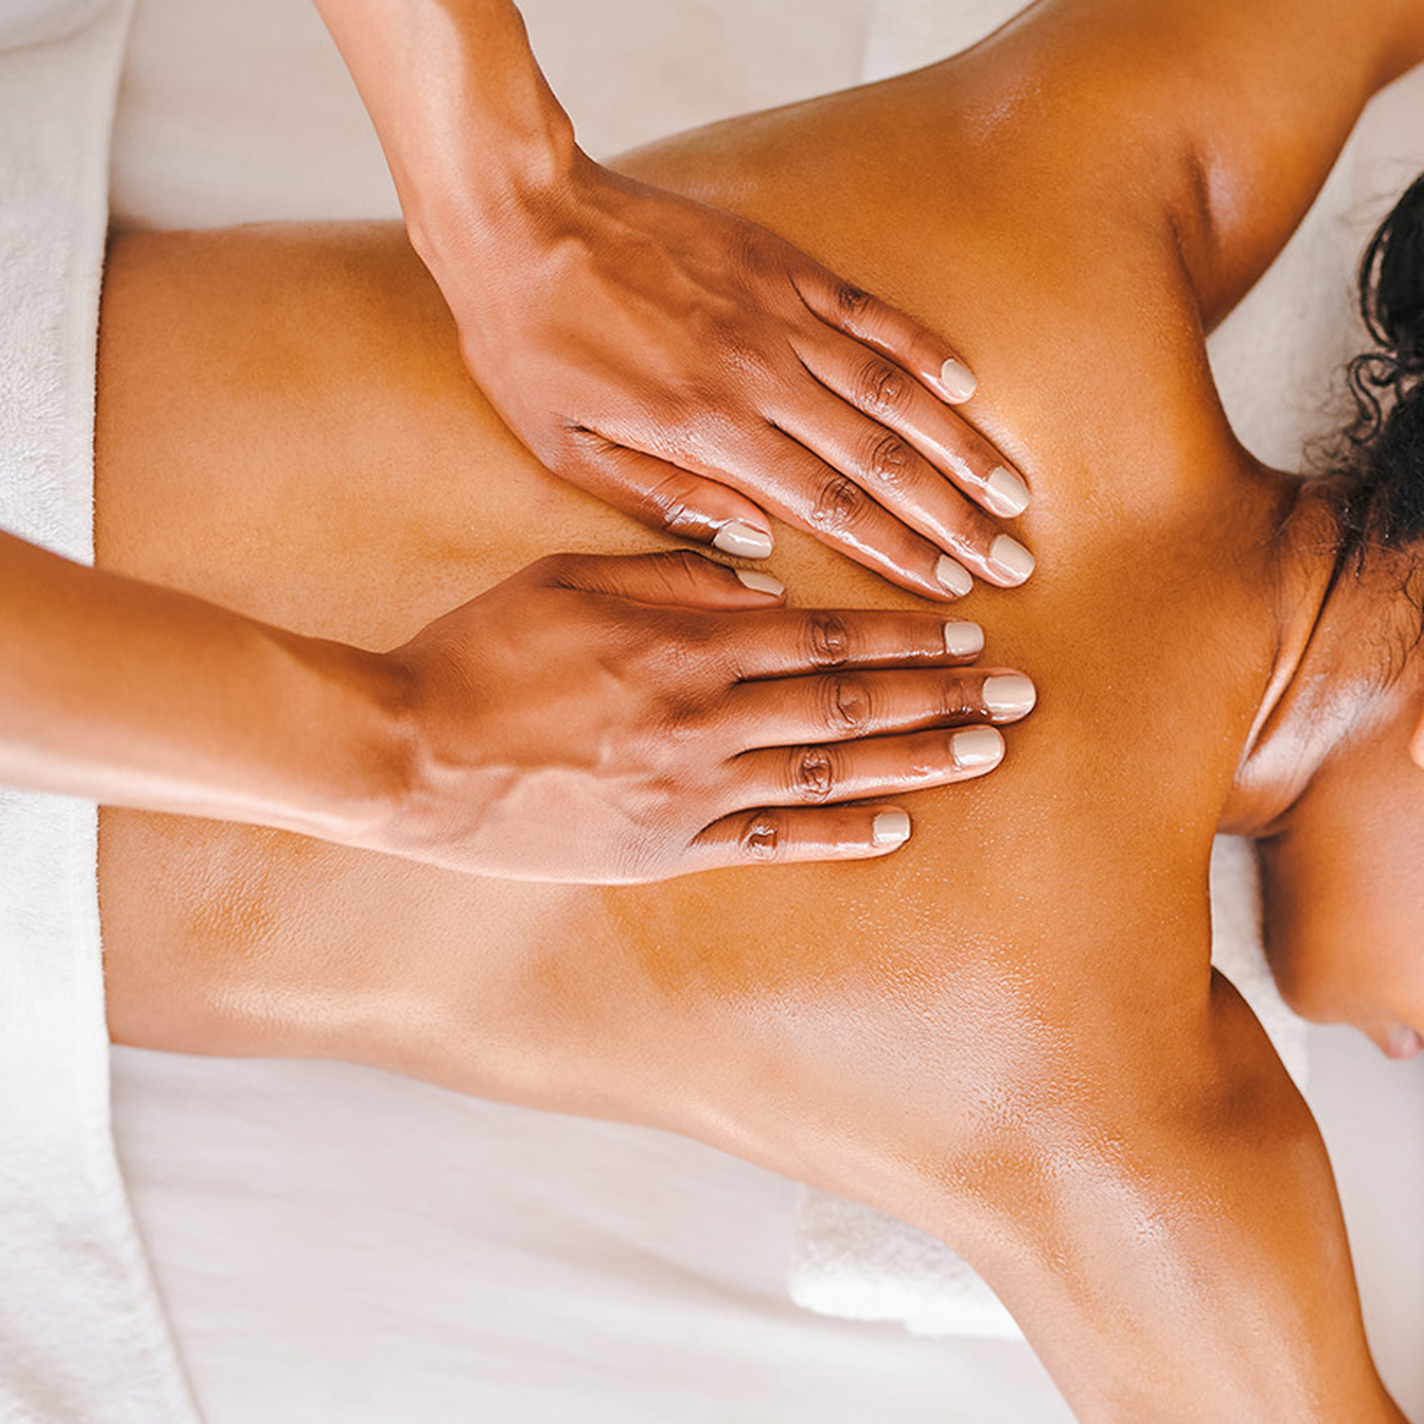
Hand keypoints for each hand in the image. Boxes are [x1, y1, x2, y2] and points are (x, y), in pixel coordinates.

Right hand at [375, 550, 1034, 880]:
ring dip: (915, 757)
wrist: (406, 754)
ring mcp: (689, 789)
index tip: (966, 629)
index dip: (903, 632)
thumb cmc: (480, 651)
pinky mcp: (663, 850)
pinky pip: (769, 843)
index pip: (821, 634)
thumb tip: (757, 578)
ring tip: (987, 750)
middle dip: (940, 693)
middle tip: (1017, 691)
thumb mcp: (568, 576)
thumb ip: (669, 573)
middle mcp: (703, 715)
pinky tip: (897, 827)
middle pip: (847, 700)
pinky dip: (837, 836)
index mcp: (682, 640)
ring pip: (828, 771)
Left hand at [427, 155, 1034, 599]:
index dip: (899, 551)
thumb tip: (758, 544)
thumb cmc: (532, 347)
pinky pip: (869, 313)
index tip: (952, 587)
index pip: (830, 506)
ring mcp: (779, 313)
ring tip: (1014, 489)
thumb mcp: (569, 451)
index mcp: (709, 431)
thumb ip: (666, 502)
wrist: (522, 217)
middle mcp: (761, 375)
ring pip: (895, 390)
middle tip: (1012, 557)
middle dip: (955, 516)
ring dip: (960, 445)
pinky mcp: (781, 264)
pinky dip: (922, 349)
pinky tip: (964, 386)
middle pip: (882, 459)